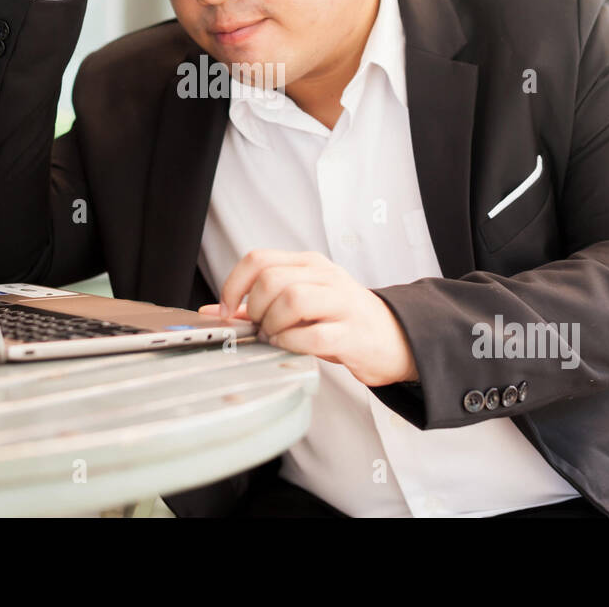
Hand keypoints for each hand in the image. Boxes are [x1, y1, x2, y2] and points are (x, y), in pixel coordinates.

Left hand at [197, 249, 418, 387]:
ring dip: (273, 325)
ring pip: (292, 300)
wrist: (395, 338)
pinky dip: (292, 343)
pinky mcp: (352, 332)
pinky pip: (313, 334)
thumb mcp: (301, 304)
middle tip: (260, 327)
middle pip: (272, 280)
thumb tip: (213, 311)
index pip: (259, 259)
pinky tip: (291, 347)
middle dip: (255, 309)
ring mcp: (341, 302)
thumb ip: (257, 306)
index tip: (227, 310)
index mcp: (309, 265)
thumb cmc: (341, 321)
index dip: (234, 285)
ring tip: (276, 338)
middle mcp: (325, 277)